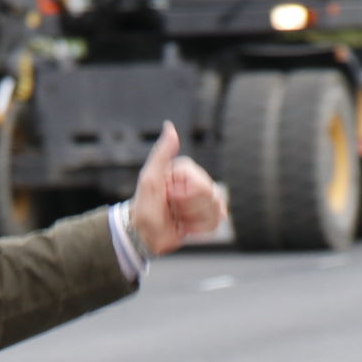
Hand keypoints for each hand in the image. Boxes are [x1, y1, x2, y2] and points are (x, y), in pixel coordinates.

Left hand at [129, 122, 227, 253]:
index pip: (202, 185)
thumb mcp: (150, 179)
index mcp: (186, 171)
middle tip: (173, 210)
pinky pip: (217, 222)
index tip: (168, 197)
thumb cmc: (144, 206)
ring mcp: (203, 199)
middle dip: (191, 210)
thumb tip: (170, 126)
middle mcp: (197, 181)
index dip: (186, 197)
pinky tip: (186, 227)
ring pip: (217, 210)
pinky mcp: (207, 215)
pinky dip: (201, 229)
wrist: (144, 235)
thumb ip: (162, 153)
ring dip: (195, 220)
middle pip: (212, 197)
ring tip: (179, 219)